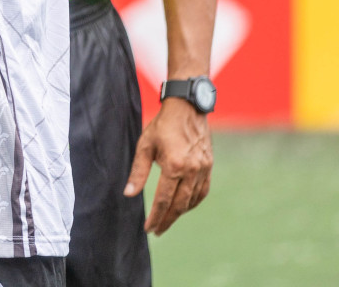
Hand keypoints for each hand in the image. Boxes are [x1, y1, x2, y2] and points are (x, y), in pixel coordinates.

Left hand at [125, 97, 212, 233]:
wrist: (187, 108)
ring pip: (192, 200)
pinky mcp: (209, 166)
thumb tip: (129, 194)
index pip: (164, 199)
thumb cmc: (162, 126)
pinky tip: (184, 206)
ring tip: (167, 219)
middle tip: (157, 230)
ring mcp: (203, 169)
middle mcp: (192, 170)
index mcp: (174, 165)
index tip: (149, 228)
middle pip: (179, 204)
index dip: (156, 216)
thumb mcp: (145, 146)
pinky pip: (202, 191)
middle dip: (167, 220)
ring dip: (180, 212)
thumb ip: (138, 172)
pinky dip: (193, 202)